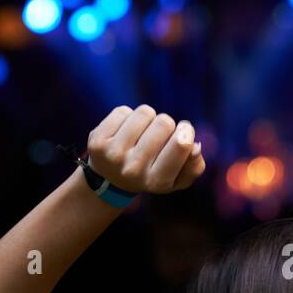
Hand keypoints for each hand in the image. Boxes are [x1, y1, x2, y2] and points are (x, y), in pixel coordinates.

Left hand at [85, 104, 205, 193]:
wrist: (110, 180)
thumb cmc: (152, 174)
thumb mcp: (177, 179)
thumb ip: (194, 166)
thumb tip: (195, 146)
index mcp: (157, 181)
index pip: (181, 144)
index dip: (186, 131)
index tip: (184, 132)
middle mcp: (134, 170)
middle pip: (164, 123)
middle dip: (165, 125)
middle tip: (158, 137)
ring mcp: (113, 155)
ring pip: (145, 113)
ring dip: (147, 118)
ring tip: (142, 133)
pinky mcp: (97, 140)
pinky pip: (124, 111)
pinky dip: (128, 117)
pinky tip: (124, 132)